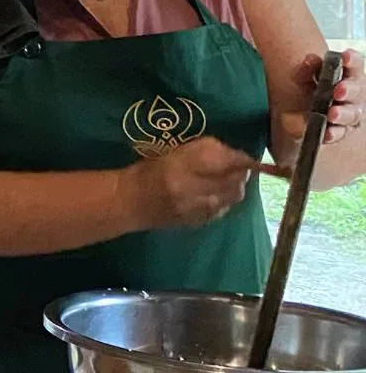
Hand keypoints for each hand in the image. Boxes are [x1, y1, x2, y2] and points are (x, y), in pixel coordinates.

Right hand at [125, 137, 257, 228]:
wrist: (128, 203)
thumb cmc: (146, 172)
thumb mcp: (172, 153)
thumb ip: (202, 150)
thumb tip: (230, 152)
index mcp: (183, 167)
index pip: (225, 160)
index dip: (240, 158)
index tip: (244, 156)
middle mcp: (193, 189)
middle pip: (235, 179)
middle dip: (242, 172)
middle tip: (238, 167)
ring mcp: (197, 208)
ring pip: (234, 196)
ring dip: (236, 186)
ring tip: (229, 180)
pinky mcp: (199, 222)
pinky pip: (224, 209)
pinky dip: (226, 200)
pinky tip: (216, 196)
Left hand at [299, 48, 364, 144]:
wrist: (298, 113)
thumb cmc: (310, 88)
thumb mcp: (305, 76)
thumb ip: (307, 68)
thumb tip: (309, 60)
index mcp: (348, 75)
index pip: (355, 65)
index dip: (352, 60)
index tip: (345, 57)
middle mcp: (354, 93)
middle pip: (358, 90)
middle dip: (350, 89)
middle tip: (339, 89)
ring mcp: (351, 112)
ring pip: (353, 114)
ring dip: (343, 113)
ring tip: (332, 113)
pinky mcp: (342, 130)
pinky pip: (341, 132)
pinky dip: (334, 133)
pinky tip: (327, 133)